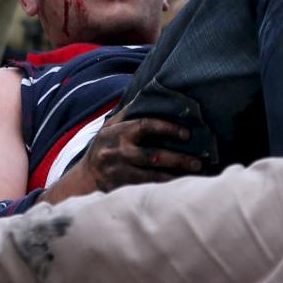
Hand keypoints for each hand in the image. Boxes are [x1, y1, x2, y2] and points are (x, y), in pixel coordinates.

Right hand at [82, 116, 202, 189]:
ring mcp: (119, 173)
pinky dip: (165, 188)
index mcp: (117, 133)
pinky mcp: (121, 189)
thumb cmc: (105, 147)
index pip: (145, 126)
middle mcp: (117, 152)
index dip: (167, 128)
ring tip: (195, 175)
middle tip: (198, 162)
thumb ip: (129, 113)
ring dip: (175, 176)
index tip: (187, 134)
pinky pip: (147, 189)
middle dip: (178, 159)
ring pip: (152, 176)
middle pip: (153, 156)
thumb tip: (151, 92)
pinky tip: (180, 186)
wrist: (84, 178)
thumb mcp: (110, 127)